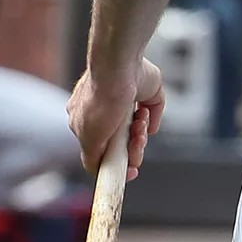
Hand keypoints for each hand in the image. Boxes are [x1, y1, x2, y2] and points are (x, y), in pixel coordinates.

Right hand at [68, 60, 164, 178]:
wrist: (118, 69)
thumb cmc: (100, 102)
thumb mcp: (88, 138)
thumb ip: (92, 158)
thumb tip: (98, 172)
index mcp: (87, 121)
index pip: (105, 150)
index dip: (119, 163)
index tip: (131, 171)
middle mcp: (106, 112)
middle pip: (125, 144)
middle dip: (133, 148)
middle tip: (136, 143)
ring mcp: (127, 101)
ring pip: (139, 131)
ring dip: (140, 133)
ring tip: (138, 123)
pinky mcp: (147, 93)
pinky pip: (154, 114)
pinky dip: (152, 119)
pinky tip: (143, 111)